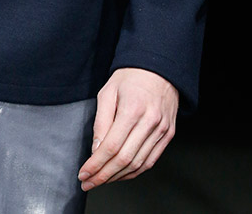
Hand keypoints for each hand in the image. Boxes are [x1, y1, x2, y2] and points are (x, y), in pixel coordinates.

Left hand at [77, 68, 177, 191]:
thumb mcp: (108, 92)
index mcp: (132, 109)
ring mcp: (161, 130)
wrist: (158, 68)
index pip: (111, 147)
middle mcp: (150, 122)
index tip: (84, 173)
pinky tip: (120, 174)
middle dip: (103, 176)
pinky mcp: (168, 135)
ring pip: (138, 164)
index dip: (95, 164)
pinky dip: (134, 172)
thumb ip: (101, 121)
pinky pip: (150, 161)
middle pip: (124, 159)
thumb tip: (96, 150)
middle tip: (88, 183)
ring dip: (117, 177)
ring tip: (101, 180)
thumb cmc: (131, 77)